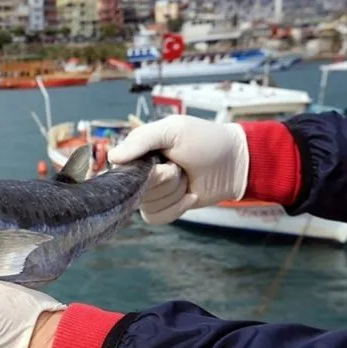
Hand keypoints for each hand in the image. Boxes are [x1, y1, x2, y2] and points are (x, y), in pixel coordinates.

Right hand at [109, 115, 249, 223]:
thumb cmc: (206, 140)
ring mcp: (152, 193)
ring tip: (187, 179)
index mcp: (138, 152)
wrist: (235, 163)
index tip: (163, 162)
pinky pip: (156, 217)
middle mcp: (141, 173)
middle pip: (137, 190)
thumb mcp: (173, 130)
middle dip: (165, 181)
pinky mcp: (164, 208)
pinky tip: (190, 196)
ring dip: (174, 193)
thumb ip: (141, 139)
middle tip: (180, 167)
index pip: (121, 170)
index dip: (143, 171)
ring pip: (147, 205)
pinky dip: (176, 208)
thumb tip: (112, 158)